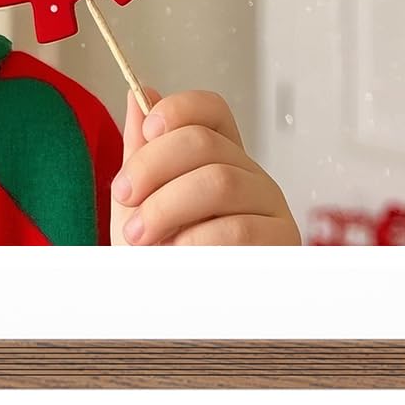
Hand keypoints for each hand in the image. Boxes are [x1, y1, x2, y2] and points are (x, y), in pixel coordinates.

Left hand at [110, 88, 300, 245]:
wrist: (172, 309)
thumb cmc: (157, 254)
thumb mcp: (140, 200)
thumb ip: (141, 151)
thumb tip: (138, 95)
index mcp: (217, 156)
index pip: (211, 110)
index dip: (178, 109)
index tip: (146, 131)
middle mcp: (249, 174)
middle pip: (203, 143)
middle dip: (152, 167)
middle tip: (123, 197)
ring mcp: (269, 206)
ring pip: (218, 182)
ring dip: (166, 208)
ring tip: (138, 237)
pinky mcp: (281, 243)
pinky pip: (237, 229)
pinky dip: (194, 242)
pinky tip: (176, 257)